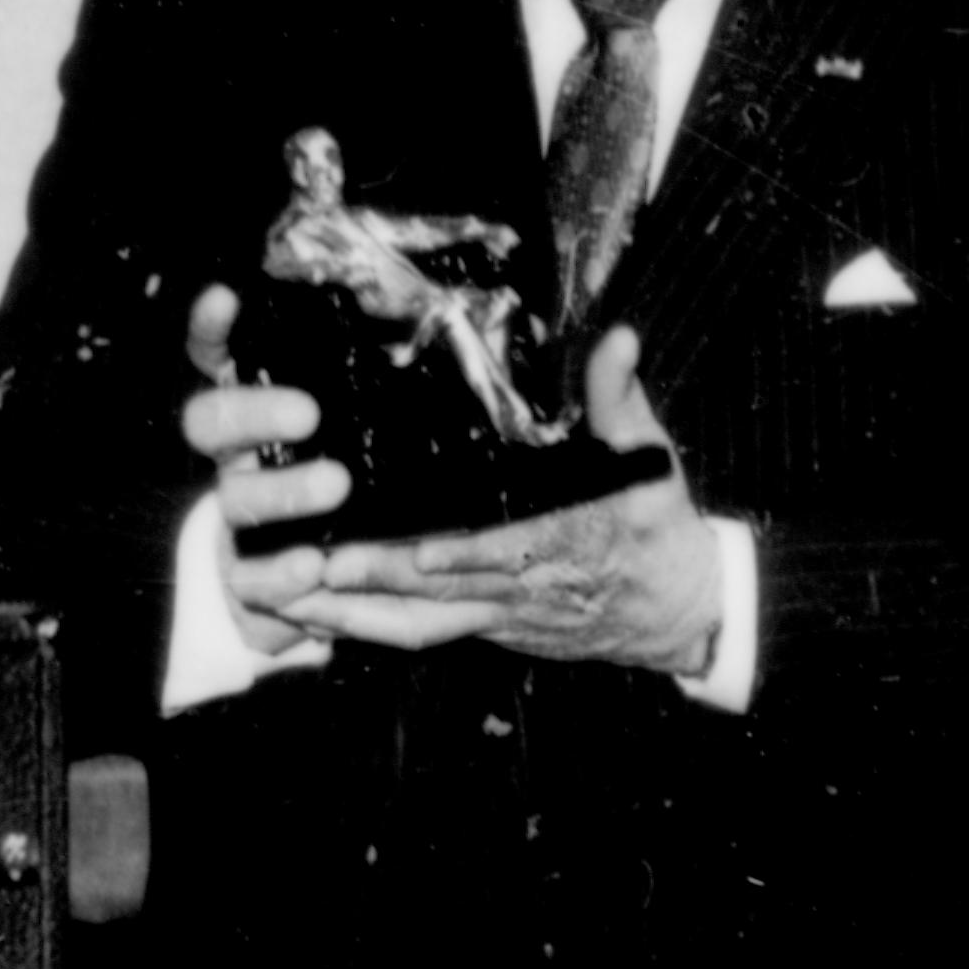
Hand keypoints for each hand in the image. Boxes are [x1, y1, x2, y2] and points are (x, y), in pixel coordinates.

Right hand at [179, 284, 346, 655]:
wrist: (332, 596)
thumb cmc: (354, 499)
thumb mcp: (364, 441)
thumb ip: (368, 401)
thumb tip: (413, 339)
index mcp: (254, 419)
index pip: (216, 363)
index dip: (212, 332)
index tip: (225, 299)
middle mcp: (235, 464)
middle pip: (211, 424)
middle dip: (254, 413)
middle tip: (308, 414)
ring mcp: (234, 526)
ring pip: (238, 500)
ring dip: (282, 491)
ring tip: (336, 485)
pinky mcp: (245, 588)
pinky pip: (251, 582)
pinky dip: (279, 574)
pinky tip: (310, 567)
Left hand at [288, 325, 722, 671]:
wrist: (676, 610)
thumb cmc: (656, 525)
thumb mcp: (648, 456)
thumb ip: (621, 396)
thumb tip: (620, 337)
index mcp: (562, 539)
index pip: (506, 549)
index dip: (462, 553)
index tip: (415, 548)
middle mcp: (523, 585)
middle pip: (443, 590)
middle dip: (377, 582)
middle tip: (314, 566)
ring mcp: (499, 613)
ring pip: (420, 620)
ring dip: (356, 614)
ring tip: (292, 597)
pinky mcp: (486, 626)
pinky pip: (421, 631)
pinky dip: (370, 627)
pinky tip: (317, 616)